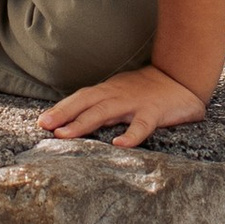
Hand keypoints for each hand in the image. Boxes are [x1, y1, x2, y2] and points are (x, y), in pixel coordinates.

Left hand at [37, 64, 210, 147]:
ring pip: (105, 111)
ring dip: (83, 122)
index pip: (81, 98)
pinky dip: (130, 135)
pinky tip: (119, 145)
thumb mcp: (121, 93)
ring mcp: (135, 103)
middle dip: (64, 113)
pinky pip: (142, 125)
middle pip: (86, 102)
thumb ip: (103, 105)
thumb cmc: (148, 90)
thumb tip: (76, 121)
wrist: (182, 77)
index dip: (62, 108)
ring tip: (65, 135)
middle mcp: (117, 95)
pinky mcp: (155, 112)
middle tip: (44, 125)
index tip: (42, 121)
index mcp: (109, 91)